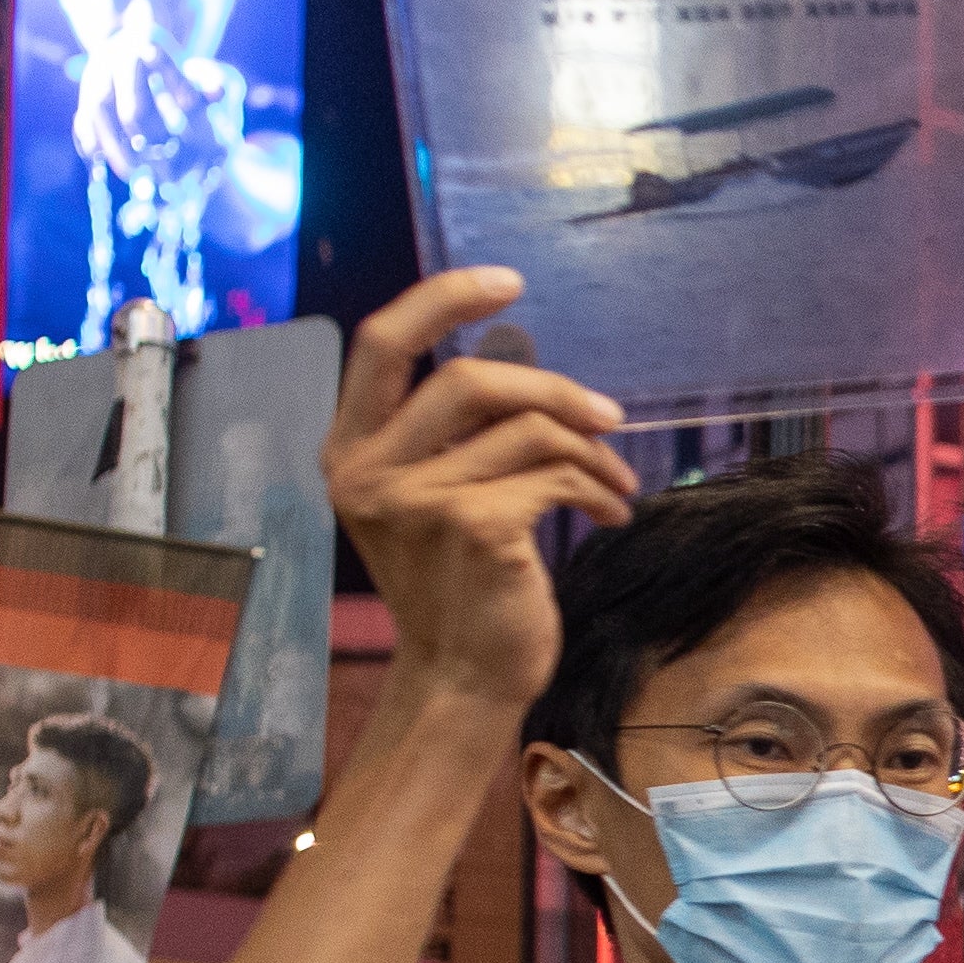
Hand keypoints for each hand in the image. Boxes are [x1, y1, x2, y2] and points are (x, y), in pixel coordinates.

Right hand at [324, 270, 638, 714]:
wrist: (463, 679)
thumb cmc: (459, 588)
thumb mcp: (429, 501)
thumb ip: (449, 436)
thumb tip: (528, 372)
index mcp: (348, 451)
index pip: (383, 341)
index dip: (445, 298)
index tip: (508, 283)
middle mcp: (369, 470)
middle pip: (470, 379)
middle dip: (554, 389)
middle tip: (609, 416)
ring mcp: (419, 500)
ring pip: (529, 430)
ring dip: (592, 452)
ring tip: (615, 483)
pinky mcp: (475, 528)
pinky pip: (554, 473)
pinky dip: (596, 486)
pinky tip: (609, 512)